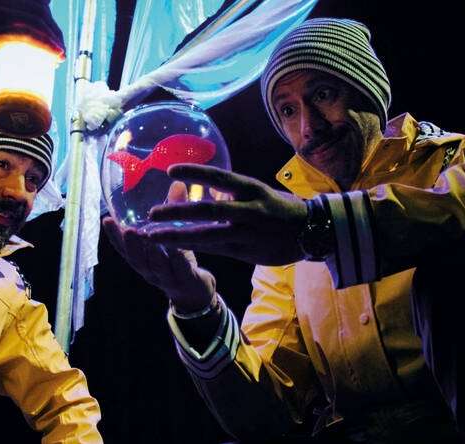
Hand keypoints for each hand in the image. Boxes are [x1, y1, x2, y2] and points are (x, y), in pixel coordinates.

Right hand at [0, 0, 64, 119]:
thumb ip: (12, 27)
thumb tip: (37, 33)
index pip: (35, 3)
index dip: (50, 21)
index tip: (58, 41)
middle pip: (38, 11)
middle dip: (55, 32)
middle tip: (61, 52)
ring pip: (34, 22)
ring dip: (53, 40)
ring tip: (60, 56)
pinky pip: (25, 36)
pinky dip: (44, 46)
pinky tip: (55, 55)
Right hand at [102, 217, 215, 312]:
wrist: (195, 293)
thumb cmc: (178, 261)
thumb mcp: (174, 237)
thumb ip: (172, 213)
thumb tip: (177, 184)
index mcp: (142, 259)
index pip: (123, 248)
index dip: (114, 236)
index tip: (106, 220)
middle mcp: (150, 270)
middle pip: (136, 259)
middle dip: (130, 245)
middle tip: (127, 230)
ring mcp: (167, 278)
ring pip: (156, 267)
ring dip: (151, 254)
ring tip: (148, 239)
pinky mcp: (185, 282)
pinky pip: (180, 272)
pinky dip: (178, 261)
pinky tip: (178, 250)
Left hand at [144, 164, 308, 265]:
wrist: (313, 231)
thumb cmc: (281, 208)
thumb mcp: (259, 192)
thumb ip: (232, 193)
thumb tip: (207, 187)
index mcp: (252, 189)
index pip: (219, 177)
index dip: (195, 173)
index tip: (170, 170)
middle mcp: (249, 210)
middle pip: (207, 211)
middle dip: (177, 212)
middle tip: (151, 213)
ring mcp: (248, 233)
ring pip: (207, 236)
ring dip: (178, 236)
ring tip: (153, 235)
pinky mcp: (248, 252)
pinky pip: (215, 249)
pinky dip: (193, 247)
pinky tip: (174, 247)